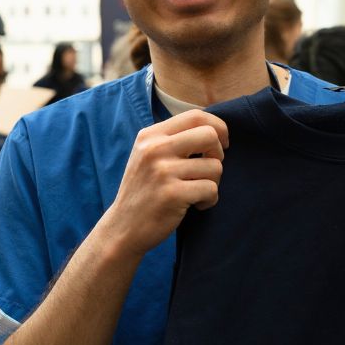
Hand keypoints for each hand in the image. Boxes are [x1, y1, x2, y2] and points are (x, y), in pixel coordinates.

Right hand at [101, 110, 228, 260]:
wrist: (123, 228)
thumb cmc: (144, 191)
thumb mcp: (148, 156)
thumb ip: (173, 140)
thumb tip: (214, 129)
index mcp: (150, 135)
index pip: (195, 116)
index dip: (218, 127)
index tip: (222, 143)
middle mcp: (155, 149)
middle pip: (209, 135)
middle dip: (218, 153)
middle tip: (209, 170)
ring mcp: (163, 171)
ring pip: (214, 166)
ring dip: (214, 182)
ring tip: (198, 192)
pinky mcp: (172, 194)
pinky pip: (211, 189)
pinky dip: (210, 200)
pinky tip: (196, 205)